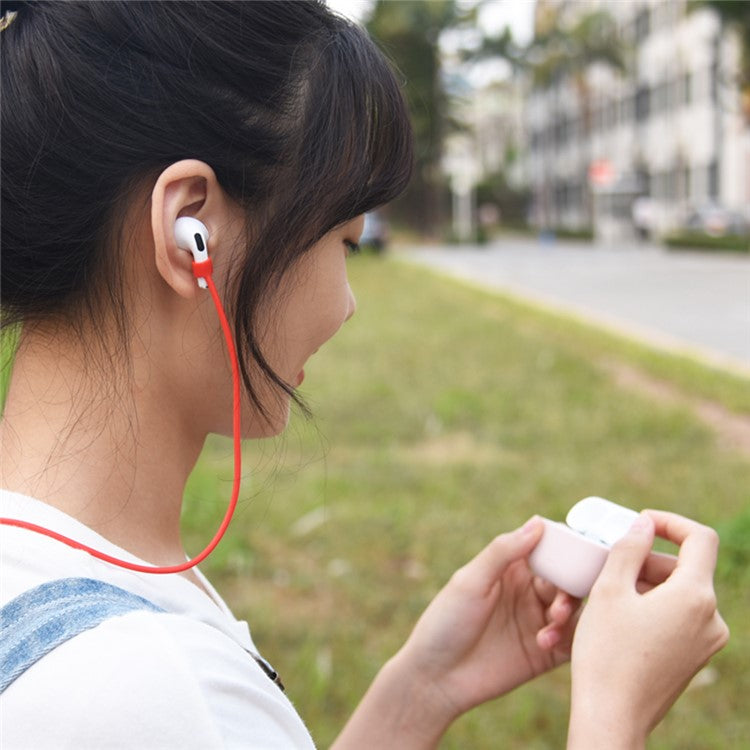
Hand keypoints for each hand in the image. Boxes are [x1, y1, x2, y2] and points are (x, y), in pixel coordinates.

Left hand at [395, 517, 578, 721]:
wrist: (436, 678)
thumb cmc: (446, 621)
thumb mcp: (471, 581)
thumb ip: (504, 552)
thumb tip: (539, 522)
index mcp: (513, 568)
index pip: (550, 548)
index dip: (568, 546)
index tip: (582, 549)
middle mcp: (530, 591)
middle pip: (568, 578)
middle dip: (571, 585)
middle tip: (559, 600)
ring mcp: (539, 621)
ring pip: (574, 608)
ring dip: (570, 611)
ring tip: (553, 620)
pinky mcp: (547, 653)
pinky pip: (573, 641)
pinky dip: (569, 638)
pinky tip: (545, 642)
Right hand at [568, 511, 729, 748]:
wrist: (611, 716)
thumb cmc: (606, 652)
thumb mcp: (608, 590)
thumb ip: (629, 549)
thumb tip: (644, 524)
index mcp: (695, 596)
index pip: (700, 538)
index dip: (670, 522)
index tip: (640, 523)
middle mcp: (712, 618)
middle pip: (684, 567)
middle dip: (646, 559)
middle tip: (608, 564)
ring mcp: (706, 641)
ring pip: (679, 592)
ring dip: (644, 583)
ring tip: (605, 593)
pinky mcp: (695, 656)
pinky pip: (678, 616)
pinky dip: (651, 605)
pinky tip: (618, 616)